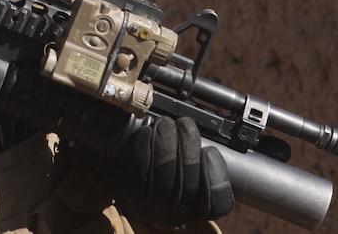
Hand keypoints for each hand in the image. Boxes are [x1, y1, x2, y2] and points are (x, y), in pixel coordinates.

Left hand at [100, 115, 233, 225]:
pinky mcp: (127, 189)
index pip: (219, 204)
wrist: (119, 175)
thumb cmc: (158, 170)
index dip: (218, 176)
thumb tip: (212, 144)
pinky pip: (140, 163)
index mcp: (195, 209)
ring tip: (166, 123)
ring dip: (167, 138)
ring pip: (166, 172)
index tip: (209, 150)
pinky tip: (146, 131)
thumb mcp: (187, 173)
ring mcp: (150, 205)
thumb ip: (202, 163)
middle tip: (185, 124)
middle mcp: (174, 213)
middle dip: (189, 143)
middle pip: (191, 184)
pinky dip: (145, 142)